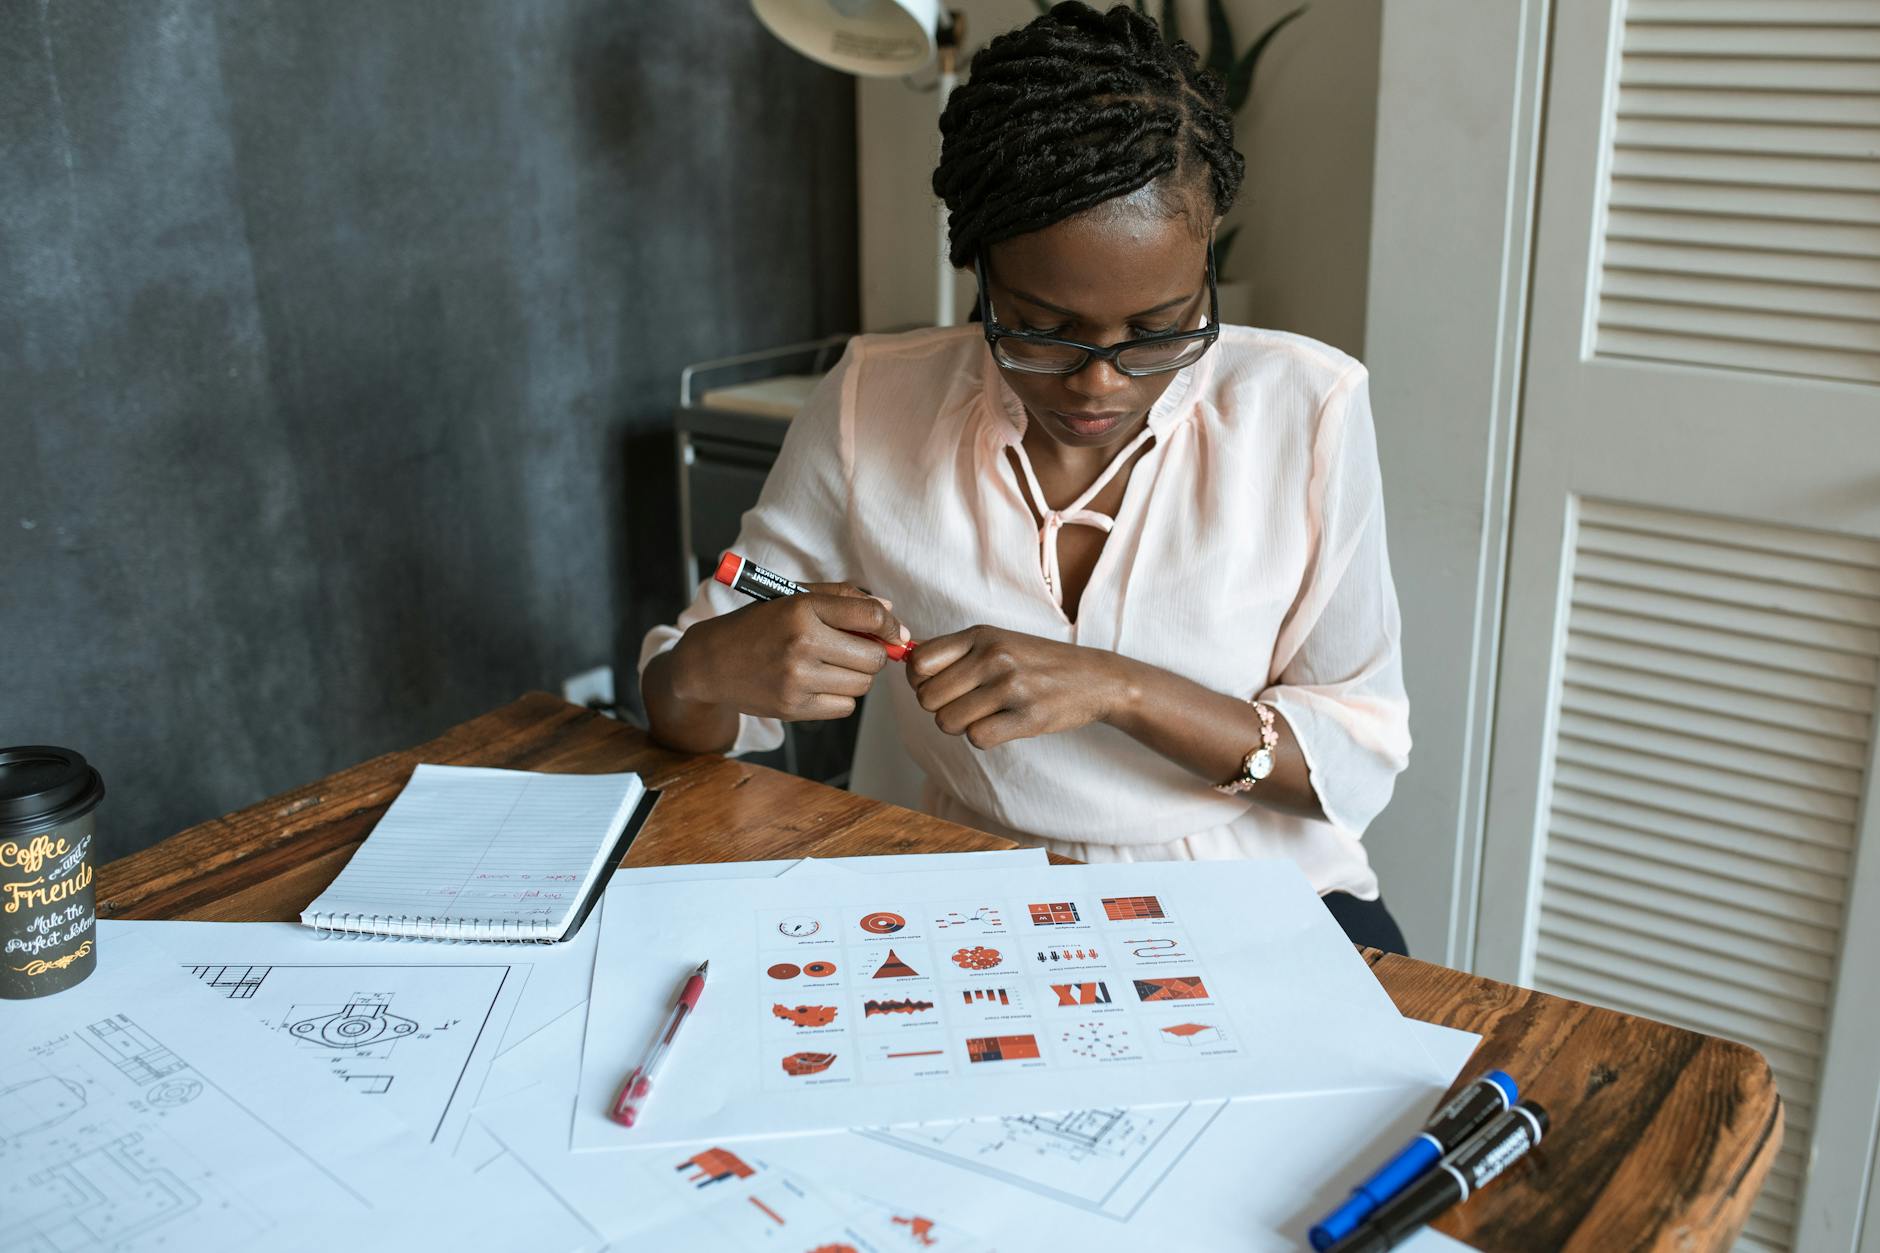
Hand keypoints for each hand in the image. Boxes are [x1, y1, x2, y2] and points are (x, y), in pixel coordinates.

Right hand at [669, 583, 908, 721]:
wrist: (710, 663)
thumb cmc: (757, 625)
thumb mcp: (793, 597)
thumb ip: (843, 598)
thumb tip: (890, 611)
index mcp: (801, 609)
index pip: (871, 617)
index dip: (892, 626)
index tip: (894, 632)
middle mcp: (801, 643)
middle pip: (874, 657)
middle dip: (874, 653)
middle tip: (858, 649)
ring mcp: (797, 679)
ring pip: (862, 684)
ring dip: (857, 676)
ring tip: (832, 664)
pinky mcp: (793, 707)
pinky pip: (844, 707)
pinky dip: (840, 697)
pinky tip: (819, 683)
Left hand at [904, 626, 1129, 748]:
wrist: (1095, 678)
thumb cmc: (1037, 661)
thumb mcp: (997, 640)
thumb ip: (953, 650)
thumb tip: (906, 657)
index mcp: (981, 635)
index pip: (918, 662)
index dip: (919, 681)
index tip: (937, 686)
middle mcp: (993, 656)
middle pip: (927, 698)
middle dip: (939, 708)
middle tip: (964, 705)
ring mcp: (1011, 686)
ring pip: (947, 722)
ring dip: (960, 726)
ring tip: (982, 715)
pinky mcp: (1028, 717)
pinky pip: (977, 738)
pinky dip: (982, 738)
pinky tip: (999, 726)